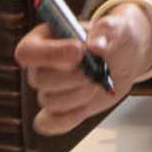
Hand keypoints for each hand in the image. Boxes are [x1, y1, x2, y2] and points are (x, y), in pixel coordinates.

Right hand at [17, 0, 151, 137]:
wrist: (124, 57)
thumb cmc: (115, 36)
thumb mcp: (116, 27)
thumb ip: (106, 31)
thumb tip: (96, 46)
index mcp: (43, 39)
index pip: (27, 52)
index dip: (50, 54)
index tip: (79, 52)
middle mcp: (40, 66)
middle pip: (39, 80)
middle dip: (73, 78)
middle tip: (96, 70)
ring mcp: (49, 89)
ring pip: (50, 102)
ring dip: (80, 95)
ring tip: (97, 81)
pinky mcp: (59, 110)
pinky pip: (49, 124)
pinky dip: (67, 119)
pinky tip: (84, 109)